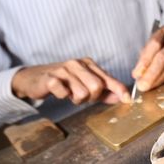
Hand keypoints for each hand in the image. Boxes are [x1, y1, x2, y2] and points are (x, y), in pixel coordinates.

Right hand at [11, 58, 129, 104]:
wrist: (36, 78)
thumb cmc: (64, 81)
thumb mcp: (85, 85)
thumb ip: (104, 91)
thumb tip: (123, 98)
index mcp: (89, 64)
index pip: (108, 78)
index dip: (119, 89)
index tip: (128, 100)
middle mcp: (78, 64)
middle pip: (97, 87)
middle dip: (91, 98)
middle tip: (81, 96)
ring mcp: (64, 70)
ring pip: (82, 93)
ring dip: (76, 99)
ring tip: (69, 93)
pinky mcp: (51, 78)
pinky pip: (63, 93)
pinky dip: (63, 97)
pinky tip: (59, 92)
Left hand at [131, 26, 163, 90]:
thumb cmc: (161, 43)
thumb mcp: (150, 45)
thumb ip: (144, 57)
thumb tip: (138, 74)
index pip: (155, 45)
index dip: (145, 61)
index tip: (136, 74)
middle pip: (163, 57)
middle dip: (151, 74)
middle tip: (142, 85)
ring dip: (158, 79)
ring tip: (148, 85)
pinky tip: (158, 81)